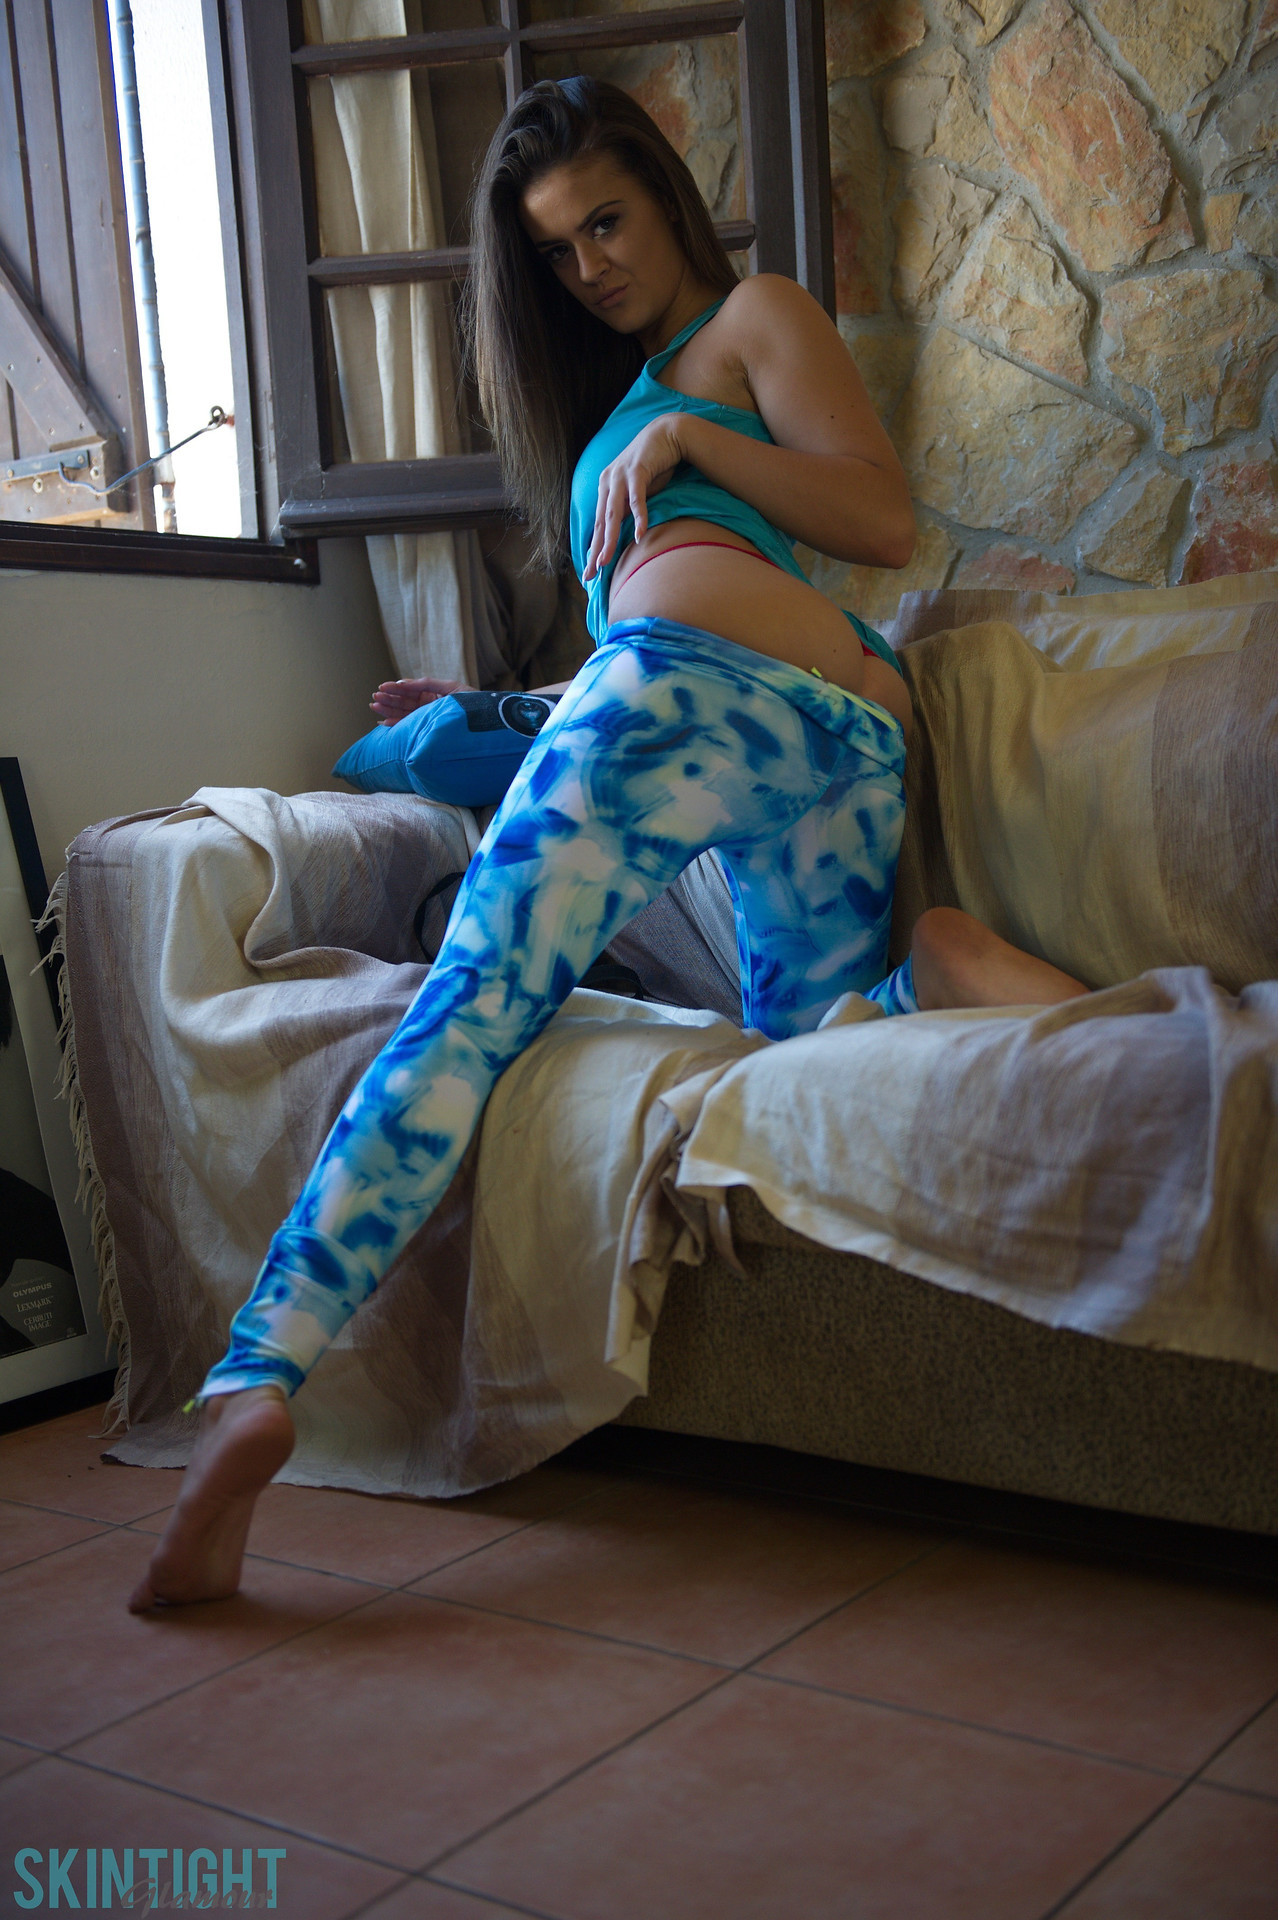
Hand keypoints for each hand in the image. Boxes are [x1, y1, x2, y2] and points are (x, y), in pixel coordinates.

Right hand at [370, 676, 469, 724]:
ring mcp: (427, 717)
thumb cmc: (472, 703)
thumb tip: (404, 683)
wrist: (486, 721)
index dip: (395, 689)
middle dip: (389, 700)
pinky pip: (409, 725)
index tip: (382, 687)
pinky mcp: (428, 728)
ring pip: (404, 713)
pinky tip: (385, 722)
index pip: (410, 690)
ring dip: (389, 710)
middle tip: (374, 698)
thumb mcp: (452, 689)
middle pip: (404, 701)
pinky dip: (397, 724)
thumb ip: (428, 684)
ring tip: (375, 707)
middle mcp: (429, 705)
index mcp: (434, 693)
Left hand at [584, 413, 686, 581]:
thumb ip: (628, 508)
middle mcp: (608, 482)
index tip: (591, 572)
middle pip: (600, 523)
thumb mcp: (637, 490)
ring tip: (605, 560)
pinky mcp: (638, 471)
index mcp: (605, 488)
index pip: (597, 524)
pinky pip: (636, 498)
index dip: (594, 548)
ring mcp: (621, 476)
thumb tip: (626, 533)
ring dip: (609, 539)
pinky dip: (638, 516)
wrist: (667, 434)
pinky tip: (638, 534)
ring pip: (613, 514)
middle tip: (592, 573)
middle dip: (596, 550)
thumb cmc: (654, 465)